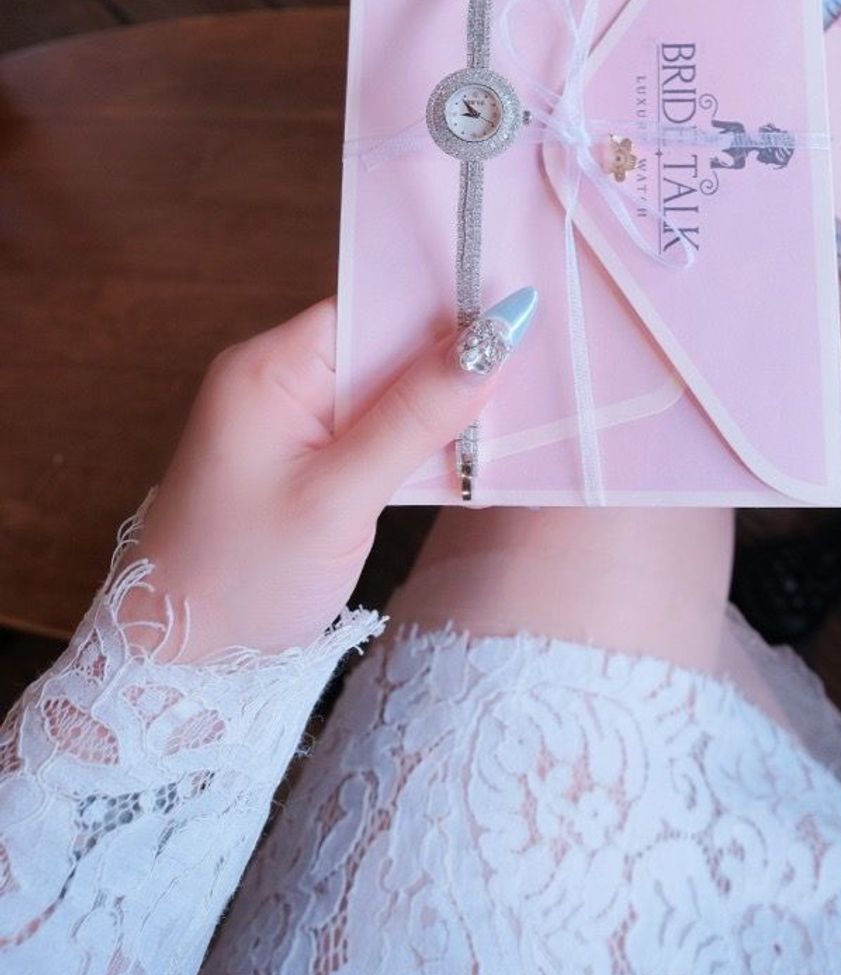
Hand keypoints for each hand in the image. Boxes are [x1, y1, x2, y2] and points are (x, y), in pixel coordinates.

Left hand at [119, 294, 532, 660]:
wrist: (175, 666)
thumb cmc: (240, 582)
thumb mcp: (339, 499)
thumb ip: (417, 416)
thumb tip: (495, 337)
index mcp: (267, 367)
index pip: (373, 307)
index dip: (445, 314)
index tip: (522, 323)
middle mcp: (274, 378)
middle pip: (384, 344)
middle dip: (451, 364)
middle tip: (532, 378)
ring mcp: (286, 419)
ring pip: (387, 388)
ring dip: (439, 408)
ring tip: (506, 422)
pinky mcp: (301, 458)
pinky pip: (373, 426)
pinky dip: (415, 441)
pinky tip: (459, 458)